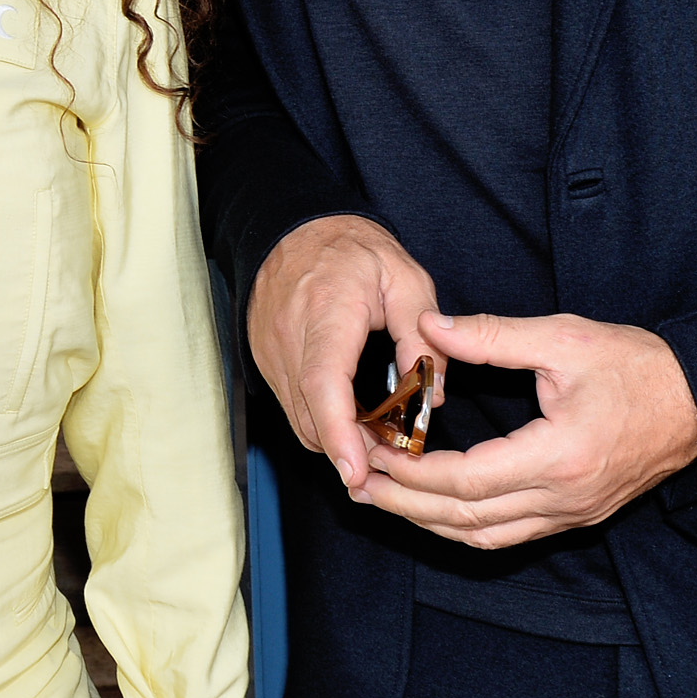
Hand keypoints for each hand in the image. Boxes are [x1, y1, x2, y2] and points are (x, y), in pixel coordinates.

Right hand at [249, 215, 446, 493]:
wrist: (294, 226)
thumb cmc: (352, 249)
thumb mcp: (405, 277)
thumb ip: (423, 336)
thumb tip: (433, 395)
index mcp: (327, 312)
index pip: (325, 383)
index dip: (340, 432)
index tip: (356, 471)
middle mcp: (288, 336)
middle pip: (310, 414)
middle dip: (348, 448)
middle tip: (389, 456)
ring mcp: (269, 350)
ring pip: (298, 417)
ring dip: (334, 436)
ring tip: (374, 434)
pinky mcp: (263, 358)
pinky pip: (290, 404)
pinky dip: (318, 419)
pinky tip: (349, 413)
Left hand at [356, 310, 696, 547]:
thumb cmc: (639, 366)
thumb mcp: (564, 338)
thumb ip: (491, 337)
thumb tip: (428, 328)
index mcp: (559, 456)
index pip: (466, 479)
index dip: (412, 471)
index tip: (372, 450)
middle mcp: (565, 498)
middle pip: (466, 518)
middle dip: (405, 504)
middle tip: (357, 482)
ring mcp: (573, 514)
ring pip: (485, 536)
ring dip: (429, 521)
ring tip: (382, 497)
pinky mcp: (578, 516)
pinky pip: (509, 535)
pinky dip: (465, 526)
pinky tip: (434, 507)